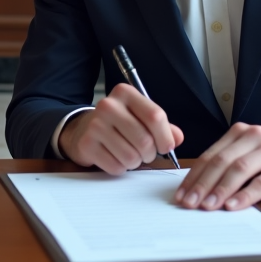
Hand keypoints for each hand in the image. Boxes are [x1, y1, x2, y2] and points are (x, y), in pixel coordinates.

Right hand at [58, 83, 184, 173]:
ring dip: (135, 162)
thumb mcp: (140, 117)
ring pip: (131, 157)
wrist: (83, 128)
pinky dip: (120, 168)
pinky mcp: (87, 144)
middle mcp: (108, 105)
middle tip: (146, 153)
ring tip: (129, 154)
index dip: (165, 137)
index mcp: (125, 93)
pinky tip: (115, 158)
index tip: (166, 146)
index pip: (155, 116)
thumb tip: (177, 138)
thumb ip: (163, 126)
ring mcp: (95, 125)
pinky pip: (116, 167)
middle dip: (150, 154)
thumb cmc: (118, 123)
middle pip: (145, 140)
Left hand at [174, 124, 260, 210]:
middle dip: (202, 184)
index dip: (194, 176)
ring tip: (207, 206)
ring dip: (220, 190)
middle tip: (188, 203)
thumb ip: (232, 162)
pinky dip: (246, 195)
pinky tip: (233, 206)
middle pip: (221, 162)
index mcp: (241, 133)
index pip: (211, 156)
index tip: (181, 194)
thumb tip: (201, 187)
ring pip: (239, 170)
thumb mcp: (254, 152)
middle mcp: (254, 137)